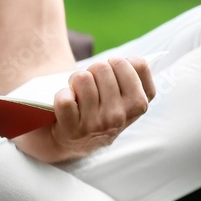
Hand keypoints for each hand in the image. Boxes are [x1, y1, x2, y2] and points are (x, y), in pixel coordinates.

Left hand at [16, 57, 156, 163]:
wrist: (74, 141)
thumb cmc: (100, 109)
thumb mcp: (124, 97)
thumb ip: (133, 76)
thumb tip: (131, 60)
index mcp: (139, 105)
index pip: (137, 64)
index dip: (119, 63)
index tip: (112, 72)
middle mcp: (120, 116)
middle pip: (103, 67)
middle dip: (93, 69)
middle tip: (89, 82)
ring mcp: (96, 124)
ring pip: (82, 79)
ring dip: (75, 80)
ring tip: (76, 90)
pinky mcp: (73, 129)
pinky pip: (65, 99)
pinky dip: (61, 95)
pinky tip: (66, 100)